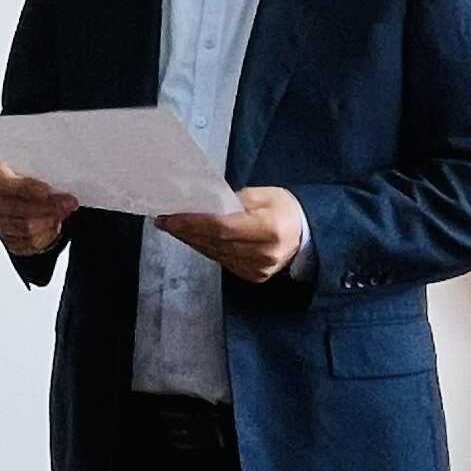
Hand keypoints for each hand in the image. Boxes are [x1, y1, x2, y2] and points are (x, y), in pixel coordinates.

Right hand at [0, 158, 72, 258]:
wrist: (21, 189)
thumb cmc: (26, 171)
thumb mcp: (30, 160)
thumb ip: (39, 162)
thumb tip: (59, 161)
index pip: (10, 186)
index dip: (31, 189)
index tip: (51, 190)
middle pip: (20, 210)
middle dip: (49, 207)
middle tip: (70, 202)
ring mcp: (0, 222)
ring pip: (27, 229)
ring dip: (49, 220)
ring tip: (65, 211)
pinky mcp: (10, 239)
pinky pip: (29, 243)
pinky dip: (46, 235)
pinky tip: (56, 224)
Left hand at [159, 183, 307, 284]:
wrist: (306, 232)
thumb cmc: (284, 207)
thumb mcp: (262, 194)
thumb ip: (233, 201)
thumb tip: (203, 207)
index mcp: (269, 230)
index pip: (222, 228)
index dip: (193, 223)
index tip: (170, 217)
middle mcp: (264, 254)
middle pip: (215, 243)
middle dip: (186, 232)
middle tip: (164, 221)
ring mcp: (259, 269)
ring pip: (216, 254)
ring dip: (192, 241)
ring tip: (173, 229)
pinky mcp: (254, 276)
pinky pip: (222, 261)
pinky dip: (206, 249)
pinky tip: (192, 239)